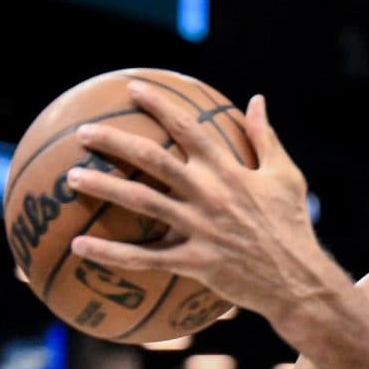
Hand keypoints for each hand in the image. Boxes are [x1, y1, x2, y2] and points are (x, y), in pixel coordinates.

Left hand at [65, 84, 342, 325]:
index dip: (159, 106)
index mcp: (229, 170)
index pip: (188, 128)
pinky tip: (79, 245)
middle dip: (115, 142)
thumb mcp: (286, 176)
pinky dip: (110, 253)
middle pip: (152, 160)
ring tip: (71, 179)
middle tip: (82, 133)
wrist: (297, 280)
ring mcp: (198, 228)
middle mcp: (209, 194)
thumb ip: (265, 137)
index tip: (132, 89)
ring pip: (141, 203)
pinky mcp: (193, 262)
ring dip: (103, 189)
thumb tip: (258, 99)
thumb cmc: (291, 225)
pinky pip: (144, 258)